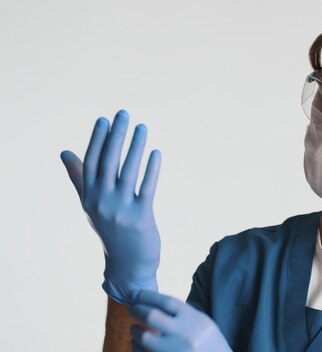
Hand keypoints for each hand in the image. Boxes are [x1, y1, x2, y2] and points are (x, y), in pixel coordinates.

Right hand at [60, 109, 161, 304]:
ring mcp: (120, 211)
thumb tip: (65, 152)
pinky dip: (151, 169)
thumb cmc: (111, 231)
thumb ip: (80, 178)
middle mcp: (102, 202)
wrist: (128, 267)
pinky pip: (147, 188)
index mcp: (89, 197)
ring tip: (142, 128)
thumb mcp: (92, 205)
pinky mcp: (140, 218)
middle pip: (108, 162)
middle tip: (124, 114)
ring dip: (135, 147)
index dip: (97, 140)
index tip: (104, 120)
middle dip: (116, 136)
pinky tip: (156, 153)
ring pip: (128, 172)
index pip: (91, 162)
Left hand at [129, 290, 231, 351]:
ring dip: (135, 331)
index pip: (166, 302)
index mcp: (194, 320)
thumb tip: (154, 302)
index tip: (135, 294)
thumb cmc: (208, 341)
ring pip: (144, 337)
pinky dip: (137, 347)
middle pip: (151, 316)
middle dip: (137, 310)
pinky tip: (138, 344)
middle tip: (132, 308)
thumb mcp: (202, 322)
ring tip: (135, 329)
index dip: (147, 296)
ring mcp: (176, 351)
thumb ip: (182, 313)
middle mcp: (184, 335)